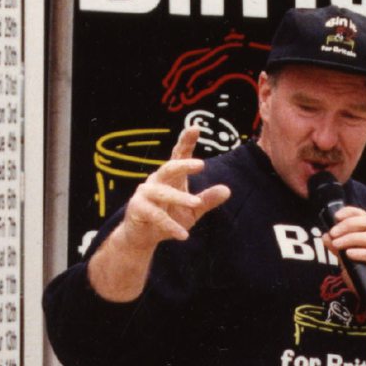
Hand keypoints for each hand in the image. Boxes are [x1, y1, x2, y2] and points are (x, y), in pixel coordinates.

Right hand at [122, 125, 230, 248]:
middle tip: (201, 164)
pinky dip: (170, 225)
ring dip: (180, 198)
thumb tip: (227, 190)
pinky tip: (183, 235)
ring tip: (196, 203)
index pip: (179, 155)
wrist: (143, 238)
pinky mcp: (137, 208)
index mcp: (171, 177)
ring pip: (163, 192)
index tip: (196, 127)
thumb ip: (207, 201)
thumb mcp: (192, 212)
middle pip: (169, 167)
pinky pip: (156, 216)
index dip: (186, 141)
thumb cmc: (168, 219)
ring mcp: (145, 193)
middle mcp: (157, 181)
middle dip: (183, 164)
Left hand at [324, 202, 365, 301]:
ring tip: (337, 245)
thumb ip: (338, 250)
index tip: (336, 216)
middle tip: (333, 233)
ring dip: (352, 238)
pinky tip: (349, 255)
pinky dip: (361, 253)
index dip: (351, 212)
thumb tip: (326, 236)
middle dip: (349, 224)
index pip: (364, 216)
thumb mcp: (348, 262)